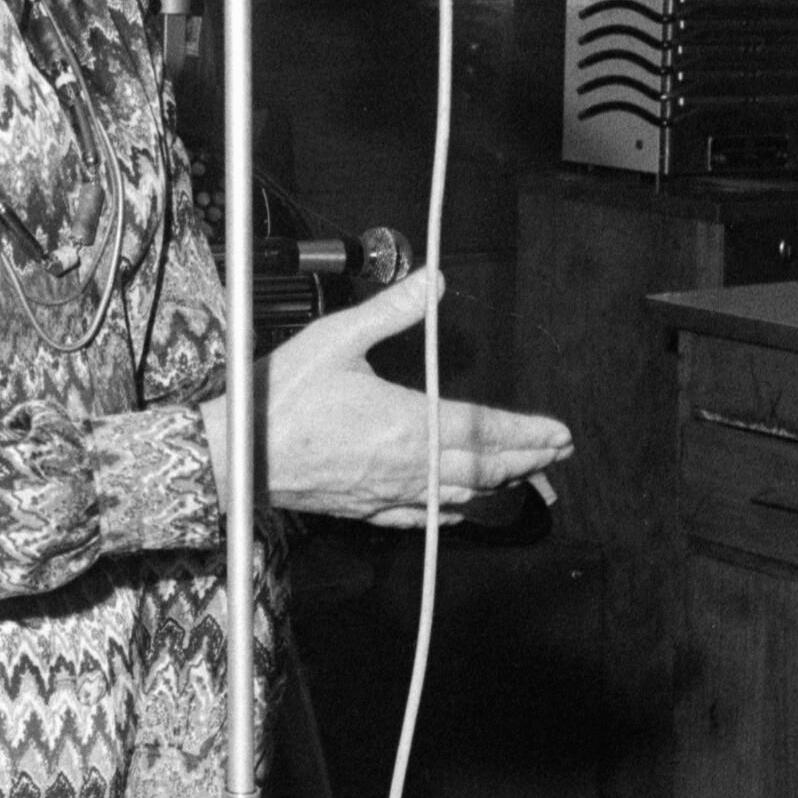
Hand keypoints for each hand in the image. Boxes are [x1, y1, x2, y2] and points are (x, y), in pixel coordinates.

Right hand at [208, 268, 571, 527]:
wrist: (239, 452)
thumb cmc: (283, 395)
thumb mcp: (338, 337)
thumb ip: (393, 311)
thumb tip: (435, 281)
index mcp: (408, 422)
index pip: (484, 429)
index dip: (526, 431)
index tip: (558, 430)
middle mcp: (408, 464)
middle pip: (483, 468)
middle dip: (526, 459)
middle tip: (557, 452)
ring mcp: (389, 492)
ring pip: (460, 495)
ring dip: (499, 484)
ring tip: (526, 475)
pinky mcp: (366, 507)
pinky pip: (423, 515)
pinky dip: (453, 511)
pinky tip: (459, 509)